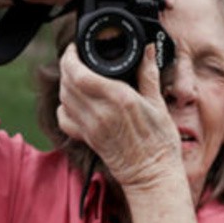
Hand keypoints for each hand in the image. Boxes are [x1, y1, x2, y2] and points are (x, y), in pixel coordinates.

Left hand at [55, 43, 182, 193]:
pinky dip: (64, 107)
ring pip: (63, 98)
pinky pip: (64, 119)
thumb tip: (148, 48)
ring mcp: (91, 127)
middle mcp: (100, 112)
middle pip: (67, 83)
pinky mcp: (87, 139)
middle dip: (67, 66)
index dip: (70, 57)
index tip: (75, 48)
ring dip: (65, 84)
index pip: (79, 73)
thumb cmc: (160, 141)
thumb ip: (148, 73)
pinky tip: (75, 101)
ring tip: (76, 75)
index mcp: (118, 98)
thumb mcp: (158, 103)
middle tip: (76, 58)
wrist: (153, 174)